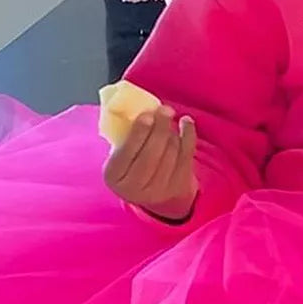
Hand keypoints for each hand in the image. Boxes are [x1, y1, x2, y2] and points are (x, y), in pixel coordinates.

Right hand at [103, 106, 197, 221]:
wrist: (153, 195)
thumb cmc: (132, 164)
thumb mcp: (119, 154)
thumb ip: (124, 136)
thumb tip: (138, 108)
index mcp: (113, 176)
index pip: (126, 153)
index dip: (138, 133)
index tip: (147, 115)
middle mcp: (134, 188)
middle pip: (151, 154)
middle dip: (159, 129)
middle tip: (165, 110)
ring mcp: (159, 190)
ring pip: (170, 154)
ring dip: (172, 132)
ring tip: (169, 118)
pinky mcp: (179, 187)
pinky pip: (187, 156)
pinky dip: (188, 135)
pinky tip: (186, 122)